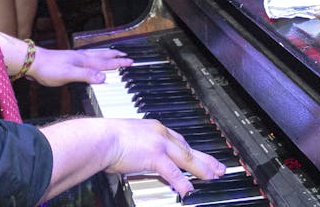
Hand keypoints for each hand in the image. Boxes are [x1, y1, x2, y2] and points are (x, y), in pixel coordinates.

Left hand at [28, 46, 131, 87]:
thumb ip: (86, 76)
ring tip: (113, 52)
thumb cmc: (49, 69)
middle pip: (102, 56)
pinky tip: (91, 57)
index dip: (118, 63)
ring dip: (106, 54)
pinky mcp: (69, 59)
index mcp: (84, 61)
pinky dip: (95, 55)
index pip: (105, 62)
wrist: (33, 62)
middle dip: (115, 56)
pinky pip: (88, 55)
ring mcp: (75, 57)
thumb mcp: (69, 75)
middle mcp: (81, 57)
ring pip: (95, 54)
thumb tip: (103, 78)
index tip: (130, 62)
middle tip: (126, 56)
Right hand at [104, 119, 226, 196]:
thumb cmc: (106, 139)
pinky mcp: (155, 157)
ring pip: (187, 158)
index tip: (201, 156)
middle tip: (218, 167)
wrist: (101, 137)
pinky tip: (190, 190)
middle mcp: (161, 134)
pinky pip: (173, 172)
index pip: (179, 141)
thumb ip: (138, 146)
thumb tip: (138, 156)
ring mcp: (160, 145)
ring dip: (202, 169)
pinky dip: (182, 182)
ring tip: (214, 177)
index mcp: (155, 129)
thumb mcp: (128, 137)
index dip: (192, 150)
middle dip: (205, 159)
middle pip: (188, 148)